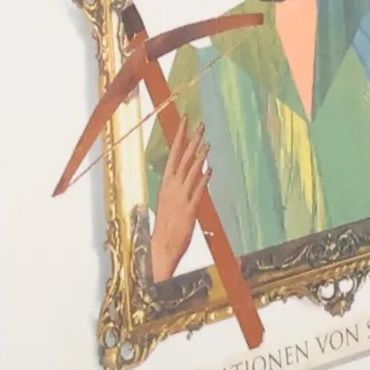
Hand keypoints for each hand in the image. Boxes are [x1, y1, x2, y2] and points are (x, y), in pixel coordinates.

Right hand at [151, 121, 209, 282]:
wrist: (160, 249)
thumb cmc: (164, 228)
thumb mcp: (167, 203)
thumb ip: (176, 188)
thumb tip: (185, 175)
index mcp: (165, 184)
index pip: (173, 154)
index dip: (179, 136)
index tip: (185, 120)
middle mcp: (172, 188)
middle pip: (182, 158)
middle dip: (191, 140)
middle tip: (199, 124)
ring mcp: (180, 198)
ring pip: (191, 171)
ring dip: (199, 156)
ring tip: (206, 141)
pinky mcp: (189, 209)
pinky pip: (197, 191)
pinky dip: (203, 179)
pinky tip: (209, 169)